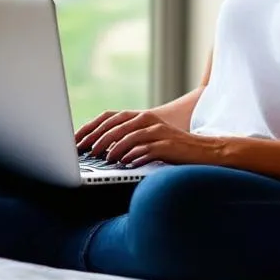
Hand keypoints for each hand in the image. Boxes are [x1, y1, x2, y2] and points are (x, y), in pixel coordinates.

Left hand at [74, 110, 220, 167]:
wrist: (202, 150)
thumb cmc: (172, 147)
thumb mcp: (149, 137)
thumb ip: (129, 137)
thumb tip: (102, 147)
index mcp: (141, 116)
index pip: (109, 117)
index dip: (91, 127)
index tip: (77, 139)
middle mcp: (148, 120)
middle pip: (116, 126)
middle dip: (98, 138)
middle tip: (86, 151)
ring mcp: (157, 131)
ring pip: (128, 137)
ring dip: (113, 149)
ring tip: (103, 159)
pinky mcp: (166, 145)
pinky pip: (145, 149)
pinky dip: (132, 156)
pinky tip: (124, 164)